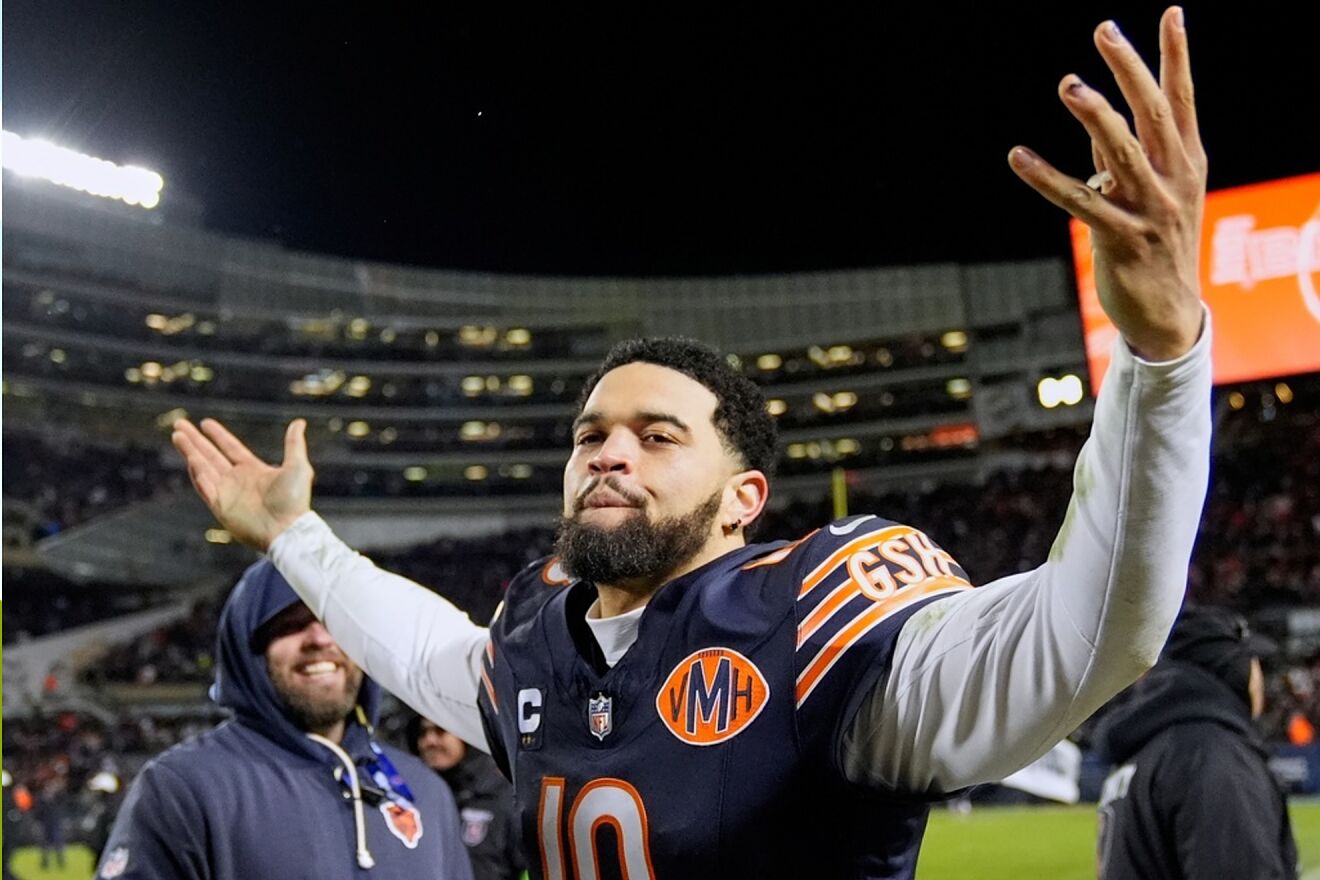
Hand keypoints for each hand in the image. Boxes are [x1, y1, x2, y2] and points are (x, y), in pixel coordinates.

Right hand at [172, 418, 312, 551]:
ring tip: (177, 436)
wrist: (287, 529)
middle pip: (210, 455)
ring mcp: (227, 493)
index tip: (204, 423)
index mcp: (253, 469)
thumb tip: (299, 422)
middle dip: (194, 441)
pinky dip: (197, 473)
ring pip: (202, 468)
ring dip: (190, 452)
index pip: (230, 448)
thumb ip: (294, 444)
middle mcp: (237, 480)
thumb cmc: (294, 501)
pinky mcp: (220, 507)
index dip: (217, 435)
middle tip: (179, 425)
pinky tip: (191, 459)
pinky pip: (205, 487)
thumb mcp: (297, 466)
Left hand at [1009, 7, 1206, 361]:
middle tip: (1104, 31)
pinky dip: (1047, 178)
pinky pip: (1080, 203)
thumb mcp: (1155, 194)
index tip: (1172, 12)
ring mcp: (1151, 210)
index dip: (1177, 56)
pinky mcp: (1121, 240)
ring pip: (1122, 153)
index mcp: (1188, 163)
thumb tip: (1097, 114)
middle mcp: (1175, 181)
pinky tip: (1019, 157)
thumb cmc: (1157, 247)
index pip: (1183, 100)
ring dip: (1095, 116)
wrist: (1170, 315)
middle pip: (1153, 114)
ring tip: (1069, 84)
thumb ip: (1126, 155)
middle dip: (1130, 69)